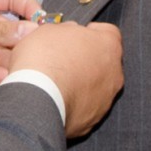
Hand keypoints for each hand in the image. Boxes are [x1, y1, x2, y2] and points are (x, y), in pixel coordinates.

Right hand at [9, 21, 123, 137]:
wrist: (36, 98)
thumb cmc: (43, 58)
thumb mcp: (49, 30)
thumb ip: (65, 31)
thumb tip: (68, 33)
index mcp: (108, 45)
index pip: (108, 32)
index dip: (91, 32)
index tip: (76, 36)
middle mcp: (114, 73)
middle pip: (105, 62)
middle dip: (87, 60)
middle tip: (64, 60)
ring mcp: (106, 99)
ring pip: (97, 87)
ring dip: (81, 84)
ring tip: (56, 84)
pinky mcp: (93, 120)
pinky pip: (86, 108)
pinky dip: (74, 104)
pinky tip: (56, 100)